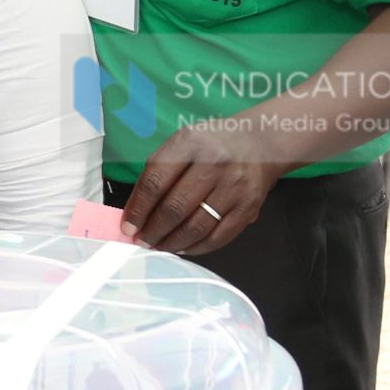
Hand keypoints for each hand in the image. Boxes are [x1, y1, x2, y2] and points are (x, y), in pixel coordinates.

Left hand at [122, 121, 285, 255]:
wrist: (261, 142)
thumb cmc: (212, 144)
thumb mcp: (183, 142)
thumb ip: (159, 170)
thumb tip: (136, 210)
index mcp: (191, 143)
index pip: (156, 181)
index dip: (138, 208)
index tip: (128, 226)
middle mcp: (214, 164)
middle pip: (175, 207)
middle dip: (153, 231)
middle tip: (142, 241)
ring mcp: (234, 188)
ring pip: (196, 227)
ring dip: (172, 243)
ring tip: (158, 247)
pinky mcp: (249, 207)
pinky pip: (218, 237)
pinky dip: (196, 247)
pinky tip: (183, 247)